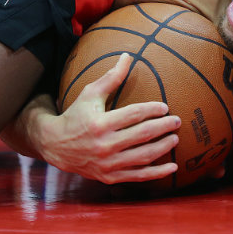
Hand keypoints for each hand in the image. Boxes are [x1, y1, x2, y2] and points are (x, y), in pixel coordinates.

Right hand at [35, 54, 181, 183]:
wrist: (55, 146)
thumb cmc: (76, 115)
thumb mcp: (90, 94)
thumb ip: (111, 77)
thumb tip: (127, 56)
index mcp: (100, 124)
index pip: (133, 115)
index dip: (152, 110)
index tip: (165, 107)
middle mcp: (104, 145)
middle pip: (142, 135)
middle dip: (163, 127)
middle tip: (177, 121)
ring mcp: (107, 164)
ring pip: (143, 156)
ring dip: (163, 147)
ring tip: (175, 138)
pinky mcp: (109, 176)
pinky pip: (137, 176)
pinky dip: (157, 173)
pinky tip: (172, 167)